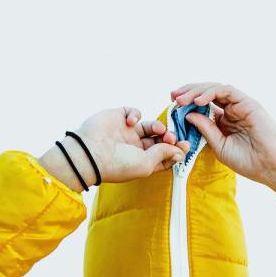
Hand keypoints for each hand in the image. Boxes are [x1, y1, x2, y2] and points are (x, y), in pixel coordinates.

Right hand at [38, 107, 189, 191]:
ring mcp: (127, 132)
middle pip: (160, 140)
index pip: (164, 155)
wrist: (89, 153)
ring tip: (158, 130)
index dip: (176, 150)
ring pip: (151, 125)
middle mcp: (136, 147)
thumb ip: (164, 154)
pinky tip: (132, 122)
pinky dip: (136, 114)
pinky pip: (134, 112)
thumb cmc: (117, 164)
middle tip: (172, 137)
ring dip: (158, 126)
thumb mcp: (146, 164)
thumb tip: (179, 150)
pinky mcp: (119, 118)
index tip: (185, 146)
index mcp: (142, 161)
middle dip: (169, 137)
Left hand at [170, 83, 275, 196]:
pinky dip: (211, 93)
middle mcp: (232, 110)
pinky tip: (198, 101)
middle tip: (172, 96)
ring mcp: (240, 105)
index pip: (203, 106)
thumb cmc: (249, 161)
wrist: (271, 167)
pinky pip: (226, 91)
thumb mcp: (219, 146)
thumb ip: (205, 129)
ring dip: (196, 92)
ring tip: (181, 99)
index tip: (173, 106)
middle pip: (207, 94)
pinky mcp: (248, 103)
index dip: (188, 103)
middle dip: (188, 93)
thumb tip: (188, 114)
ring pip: (214, 89)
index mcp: (225, 121)